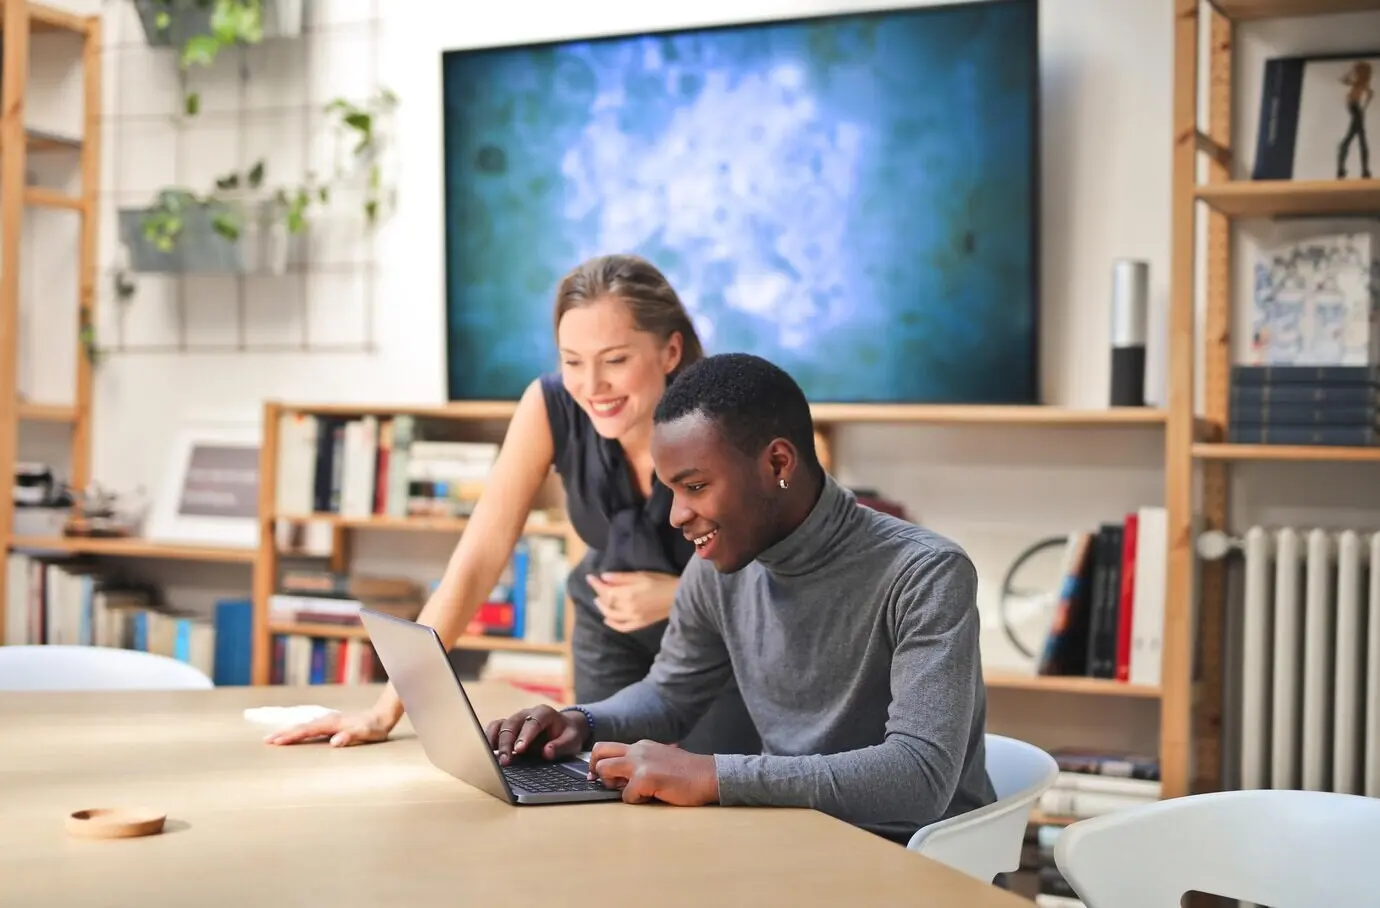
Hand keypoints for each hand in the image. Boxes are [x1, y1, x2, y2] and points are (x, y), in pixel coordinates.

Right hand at [263, 709, 393, 746]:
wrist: (380, 717)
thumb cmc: (373, 728)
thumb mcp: (364, 734)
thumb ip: (350, 737)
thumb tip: (334, 742)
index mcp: (331, 724)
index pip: (306, 730)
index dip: (291, 736)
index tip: (276, 741)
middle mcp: (326, 721)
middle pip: (300, 727)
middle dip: (283, 733)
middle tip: (266, 741)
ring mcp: (327, 722)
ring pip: (303, 726)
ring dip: (288, 732)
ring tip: (273, 738)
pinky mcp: (329, 725)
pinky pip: (309, 728)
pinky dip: (298, 731)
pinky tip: (293, 735)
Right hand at [484, 704, 586, 765]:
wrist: (564, 729)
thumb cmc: (567, 734)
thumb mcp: (572, 741)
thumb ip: (561, 746)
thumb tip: (547, 752)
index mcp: (544, 713)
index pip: (533, 722)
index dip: (525, 735)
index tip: (520, 749)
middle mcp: (527, 714)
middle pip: (512, 724)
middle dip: (507, 743)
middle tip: (505, 761)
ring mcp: (516, 719)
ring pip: (500, 726)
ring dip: (496, 742)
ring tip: (494, 759)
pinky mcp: (508, 728)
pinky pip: (495, 729)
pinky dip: (489, 740)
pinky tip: (488, 754)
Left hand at [587, 571, 677, 632]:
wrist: (679, 597)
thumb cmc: (662, 581)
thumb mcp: (641, 575)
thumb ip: (622, 577)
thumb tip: (603, 577)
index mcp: (628, 594)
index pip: (606, 590)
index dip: (596, 584)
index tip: (589, 577)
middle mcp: (628, 608)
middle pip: (607, 602)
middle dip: (598, 593)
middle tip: (595, 585)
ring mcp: (633, 618)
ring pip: (611, 615)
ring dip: (602, 608)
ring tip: (598, 600)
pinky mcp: (639, 624)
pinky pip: (622, 627)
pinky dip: (612, 624)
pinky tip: (607, 619)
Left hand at [587, 740, 719, 805]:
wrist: (709, 775)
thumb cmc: (688, 773)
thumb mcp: (661, 760)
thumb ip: (642, 765)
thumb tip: (622, 780)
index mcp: (641, 746)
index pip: (609, 748)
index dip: (600, 763)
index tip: (599, 776)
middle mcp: (637, 750)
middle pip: (599, 752)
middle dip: (595, 769)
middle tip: (604, 783)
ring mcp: (640, 762)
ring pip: (604, 769)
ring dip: (612, 784)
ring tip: (632, 791)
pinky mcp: (646, 777)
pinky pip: (626, 795)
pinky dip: (635, 800)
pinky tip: (652, 797)